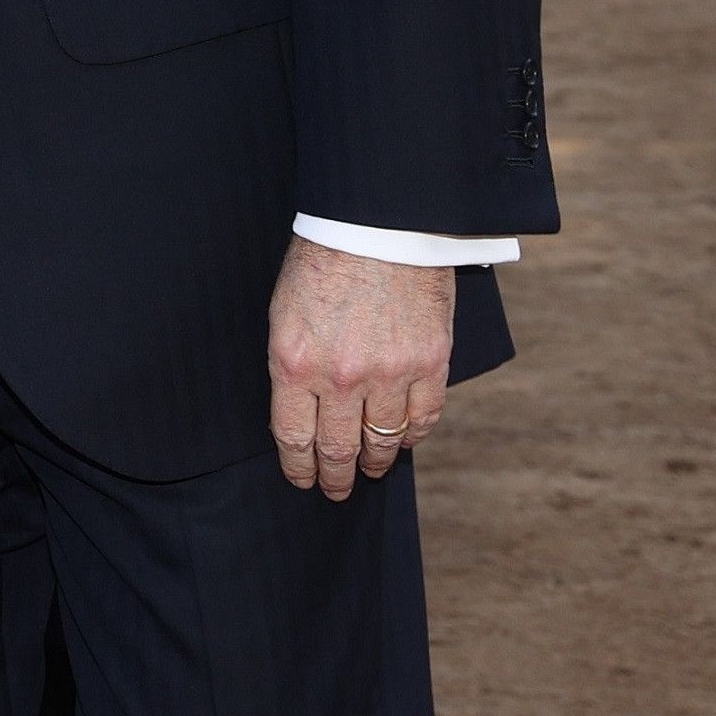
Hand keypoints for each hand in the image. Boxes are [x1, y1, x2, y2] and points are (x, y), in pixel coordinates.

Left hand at [265, 237, 453, 498]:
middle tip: (335, 490)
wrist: (378, 225)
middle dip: (335, 476)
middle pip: (339, 448)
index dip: (298, 465)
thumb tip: (303, 407)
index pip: (294, 435)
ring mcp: (390, 374)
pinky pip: (423, 418)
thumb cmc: (322, 260)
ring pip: (383, 438)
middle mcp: (341, 377)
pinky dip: (411, 435)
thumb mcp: (285, 313)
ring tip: (370, 469)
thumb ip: (294, 364)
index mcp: (295, 363)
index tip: (301, 479)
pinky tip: (402, 439)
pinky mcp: (430, 364)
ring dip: (375, 461)